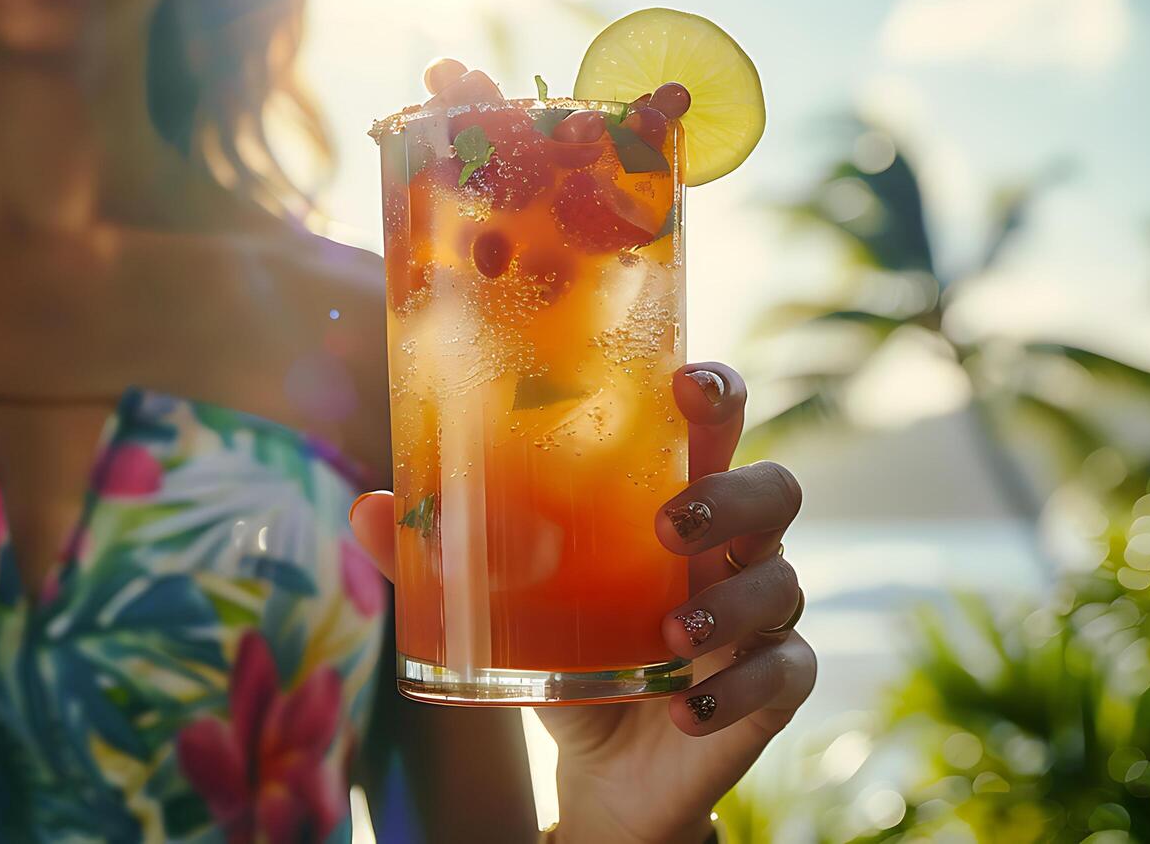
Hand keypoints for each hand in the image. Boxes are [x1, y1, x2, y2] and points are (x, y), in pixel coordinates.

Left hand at [349, 363, 814, 843]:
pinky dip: (736, 692)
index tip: (686, 385)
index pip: (719, 424)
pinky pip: (784, 673)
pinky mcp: (771, 686)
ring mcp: (760, 614)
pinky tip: (686, 709)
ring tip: (669, 634)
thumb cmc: (565, 650)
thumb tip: (365, 509)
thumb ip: (444, 556)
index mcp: (676, 496)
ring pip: (781, 583)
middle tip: (670, 525)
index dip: (718, 391)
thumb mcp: (504, 603)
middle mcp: (732, 545)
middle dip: (733, 496)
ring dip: (728, 603)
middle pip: (777, 490)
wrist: (602, 765)